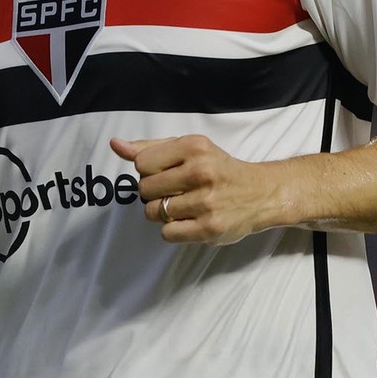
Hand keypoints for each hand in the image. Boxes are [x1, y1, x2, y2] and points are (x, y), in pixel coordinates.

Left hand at [110, 134, 268, 244]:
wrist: (261, 193)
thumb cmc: (219, 168)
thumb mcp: (190, 149)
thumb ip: (150, 147)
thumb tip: (115, 145)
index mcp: (194, 146)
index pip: (142, 162)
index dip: (148, 170)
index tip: (165, 172)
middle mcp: (201, 172)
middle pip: (145, 188)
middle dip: (154, 192)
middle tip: (174, 190)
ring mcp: (206, 202)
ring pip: (154, 212)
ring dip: (162, 211)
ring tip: (181, 205)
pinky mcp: (210, 228)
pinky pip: (167, 233)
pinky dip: (172, 229)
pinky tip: (188, 219)